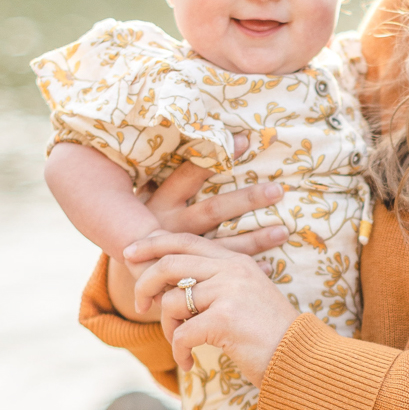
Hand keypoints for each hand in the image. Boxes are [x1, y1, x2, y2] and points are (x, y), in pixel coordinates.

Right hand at [106, 137, 289, 321]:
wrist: (125, 268)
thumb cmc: (144, 221)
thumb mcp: (147, 197)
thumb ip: (169, 175)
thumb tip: (196, 134)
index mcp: (160, 201)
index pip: (190, 173)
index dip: (216, 156)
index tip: (245, 141)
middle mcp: (170, 225)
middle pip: (213, 209)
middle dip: (246, 199)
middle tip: (278, 190)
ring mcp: (181, 252)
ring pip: (223, 243)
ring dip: (255, 238)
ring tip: (283, 231)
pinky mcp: (188, 275)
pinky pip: (221, 271)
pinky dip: (244, 267)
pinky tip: (269, 265)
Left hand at [124, 231, 300, 381]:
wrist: (300, 361)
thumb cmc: (271, 336)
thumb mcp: (246, 299)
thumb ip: (215, 285)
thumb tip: (171, 286)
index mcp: (236, 261)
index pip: (184, 241)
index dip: (152, 244)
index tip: (129, 253)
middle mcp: (232, 270)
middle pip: (168, 264)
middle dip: (145, 284)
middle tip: (140, 306)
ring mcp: (228, 292)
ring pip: (172, 302)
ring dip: (169, 328)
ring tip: (184, 346)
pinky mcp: (224, 319)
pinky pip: (181, 334)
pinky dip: (179, 352)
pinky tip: (190, 363)